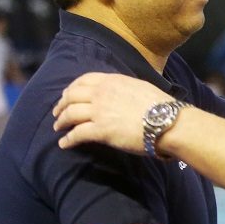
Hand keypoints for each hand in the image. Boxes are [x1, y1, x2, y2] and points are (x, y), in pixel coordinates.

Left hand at [52, 72, 172, 153]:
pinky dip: (68, 139)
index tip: (67, 95)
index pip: (84, 80)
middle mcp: (102, 93)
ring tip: (58, 127)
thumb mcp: (139, 87)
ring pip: (70, 114)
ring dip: (61, 121)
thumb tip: (120, 94)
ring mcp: (99, 111)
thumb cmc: (160, 105)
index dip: (72, 88)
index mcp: (112, 81)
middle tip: (57, 112)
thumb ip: (124, 88)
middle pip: (72, 96)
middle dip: (61, 104)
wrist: (167, 121)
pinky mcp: (100, 130)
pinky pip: (77, 134)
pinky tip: (64, 144)